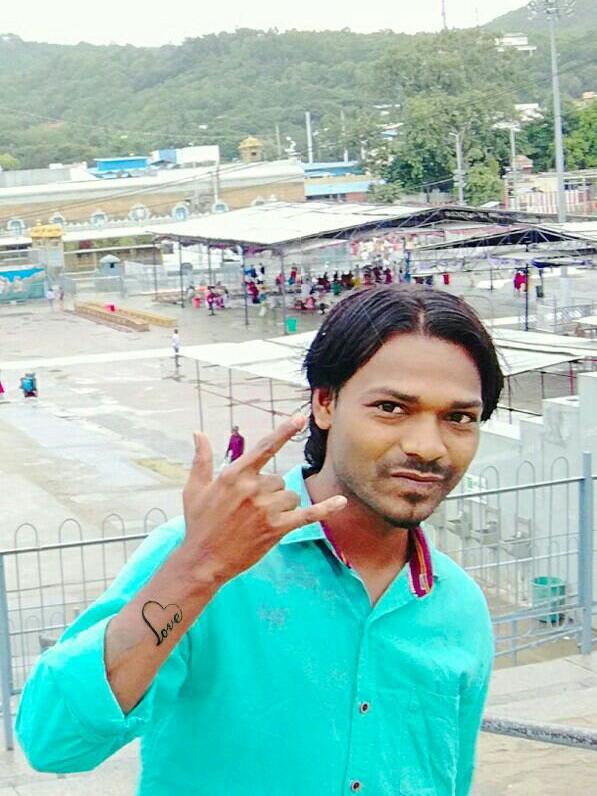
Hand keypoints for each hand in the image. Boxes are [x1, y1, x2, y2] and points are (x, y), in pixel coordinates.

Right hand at [181, 416, 346, 585]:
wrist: (203, 560)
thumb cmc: (199, 523)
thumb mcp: (194, 489)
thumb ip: (202, 459)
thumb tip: (199, 433)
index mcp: (235, 475)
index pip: (265, 447)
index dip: (284, 431)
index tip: (300, 418)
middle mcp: (253, 488)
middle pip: (279, 480)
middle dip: (269, 493)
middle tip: (249, 511)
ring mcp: (267, 509)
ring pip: (290, 497)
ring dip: (281, 506)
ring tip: (259, 522)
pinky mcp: (277, 528)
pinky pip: (308, 514)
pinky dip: (326, 509)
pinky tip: (341, 502)